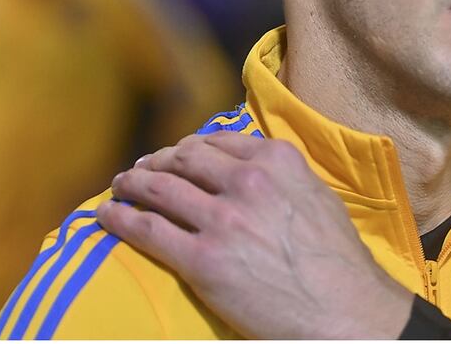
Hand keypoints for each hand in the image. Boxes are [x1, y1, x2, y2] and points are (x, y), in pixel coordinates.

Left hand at [96, 131, 413, 338]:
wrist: (343, 309)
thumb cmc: (338, 259)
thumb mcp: (317, 196)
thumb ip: (283, 176)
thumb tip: (253, 168)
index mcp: (277, 161)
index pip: (218, 142)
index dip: (189, 147)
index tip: (177, 155)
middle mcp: (247, 181)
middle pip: (184, 159)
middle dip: (157, 161)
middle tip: (143, 169)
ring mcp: (222, 219)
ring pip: (159, 188)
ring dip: (132, 183)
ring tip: (120, 186)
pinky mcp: (202, 258)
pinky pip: (148, 229)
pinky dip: (121, 218)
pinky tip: (108, 216)